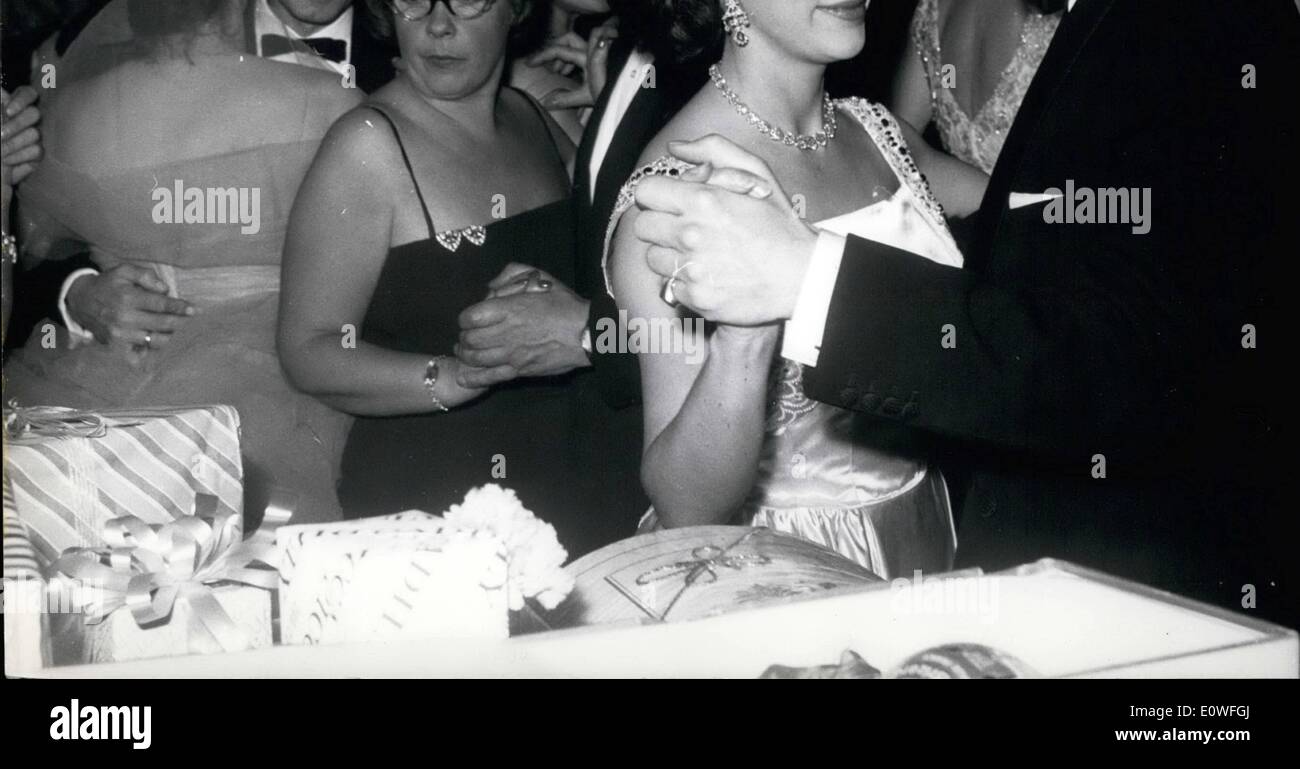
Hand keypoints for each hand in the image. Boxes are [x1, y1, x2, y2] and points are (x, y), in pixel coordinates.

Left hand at [2, 87, 42, 188]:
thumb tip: (2, 91)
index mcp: (9, 107)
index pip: (27, 94)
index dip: (22, 99)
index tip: (8, 111)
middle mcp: (23, 120)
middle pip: (34, 113)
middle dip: (17, 124)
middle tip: (0, 135)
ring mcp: (32, 137)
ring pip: (35, 134)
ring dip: (14, 143)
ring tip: (0, 152)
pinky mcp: (36, 154)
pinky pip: (37, 150)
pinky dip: (20, 156)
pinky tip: (7, 161)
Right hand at [65, 264, 194, 347]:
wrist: (80, 300)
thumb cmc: (107, 284)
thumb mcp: (123, 271)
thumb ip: (145, 276)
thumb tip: (165, 289)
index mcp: (128, 298)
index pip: (160, 304)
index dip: (179, 307)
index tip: (195, 310)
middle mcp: (124, 318)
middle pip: (161, 324)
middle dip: (182, 323)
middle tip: (196, 322)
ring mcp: (120, 334)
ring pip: (155, 340)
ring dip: (172, 337)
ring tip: (185, 333)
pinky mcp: (116, 345)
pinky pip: (140, 351)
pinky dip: (153, 350)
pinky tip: (165, 346)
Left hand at [455, 265, 591, 385]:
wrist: (588, 334)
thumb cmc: (566, 305)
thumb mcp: (542, 278)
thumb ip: (512, 274)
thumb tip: (491, 285)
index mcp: (510, 309)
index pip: (471, 317)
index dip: (465, 319)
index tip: (468, 319)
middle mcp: (507, 333)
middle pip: (470, 339)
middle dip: (464, 338)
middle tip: (466, 337)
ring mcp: (513, 354)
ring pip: (477, 359)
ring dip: (466, 356)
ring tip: (465, 353)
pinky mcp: (521, 370)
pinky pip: (491, 377)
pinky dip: (475, 378)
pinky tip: (465, 378)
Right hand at [535, 20, 617, 109]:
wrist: (632, 96)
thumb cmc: (613, 95)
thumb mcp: (588, 98)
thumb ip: (565, 99)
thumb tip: (545, 102)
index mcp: (588, 58)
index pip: (559, 50)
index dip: (542, 55)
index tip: (529, 63)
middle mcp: (594, 51)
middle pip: (568, 39)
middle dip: (554, 49)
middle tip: (545, 63)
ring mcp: (600, 53)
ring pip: (577, 44)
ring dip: (564, 55)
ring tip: (558, 72)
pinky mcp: (604, 60)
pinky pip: (585, 52)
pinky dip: (574, 60)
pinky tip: (571, 73)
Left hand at [633, 135, 818, 325]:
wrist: (803, 275)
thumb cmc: (781, 224)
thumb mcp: (756, 173)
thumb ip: (713, 151)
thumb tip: (676, 148)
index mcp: (702, 200)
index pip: (646, 191)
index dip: (657, 195)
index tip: (671, 202)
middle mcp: (691, 235)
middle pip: (643, 227)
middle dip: (661, 225)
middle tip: (685, 229)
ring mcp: (692, 269)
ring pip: (653, 259)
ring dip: (670, 255)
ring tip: (700, 254)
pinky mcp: (696, 298)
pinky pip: (671, 286)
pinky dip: (685, 281)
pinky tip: (710, 274)